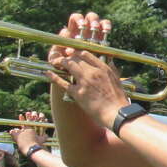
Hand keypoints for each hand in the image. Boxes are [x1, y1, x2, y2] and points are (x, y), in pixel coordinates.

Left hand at [46, 12, 128, 126]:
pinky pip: (62, 82)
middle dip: (67, 57)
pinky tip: (48, 72)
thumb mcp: (117, 80)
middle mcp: (93, 72)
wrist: (117, 114)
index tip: (72, 54)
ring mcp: (84, 82)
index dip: (76, 52)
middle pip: (75, 58)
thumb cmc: (118, 99)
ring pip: (69, 65)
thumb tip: (109, 63)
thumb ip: (111, 70)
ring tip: (56, 62)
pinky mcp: (78, 93)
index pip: (86, 53)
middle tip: (63, 59)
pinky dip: (54, 77)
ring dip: (61, 62)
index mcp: (103, 68)